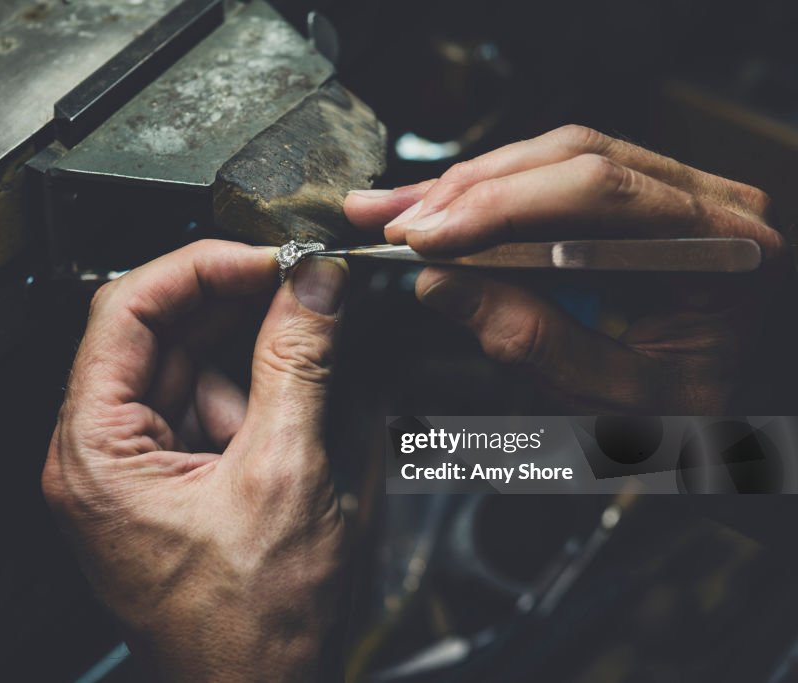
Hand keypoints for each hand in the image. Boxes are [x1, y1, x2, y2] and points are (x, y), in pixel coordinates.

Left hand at [42, 240, 348, 680]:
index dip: (200, 268)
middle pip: (157, 334)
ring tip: (305, 357)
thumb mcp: (285, 475)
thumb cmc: (250, 629)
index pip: (127, 311)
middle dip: (233, 304)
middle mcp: (100, 454)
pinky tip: (290, 408)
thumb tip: (314, 287)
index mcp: (96, 451)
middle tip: (300, 286)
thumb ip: (298, 365)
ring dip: (250, 353)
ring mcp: (136, 468)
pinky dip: (252, 395)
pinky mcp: (171, 481)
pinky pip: (206, 409)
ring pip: (188, 367)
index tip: (265, 257)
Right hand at [345, 125, 790, 412]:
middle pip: (568, 159)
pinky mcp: (632, 203)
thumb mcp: (622, 401)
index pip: (599, 194)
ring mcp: (671, 194)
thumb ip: (536, 341)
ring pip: (548, 159)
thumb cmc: (697, 420)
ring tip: (390, 212)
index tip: (426, 239)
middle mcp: (705, 202)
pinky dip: (483, 199)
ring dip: (462, 189)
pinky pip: (547, 181)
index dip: (499, 208)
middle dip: (468, 192)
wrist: (731, 422)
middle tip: (394, 225)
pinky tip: (431, 208)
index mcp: (723, 249)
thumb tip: (441, 284)